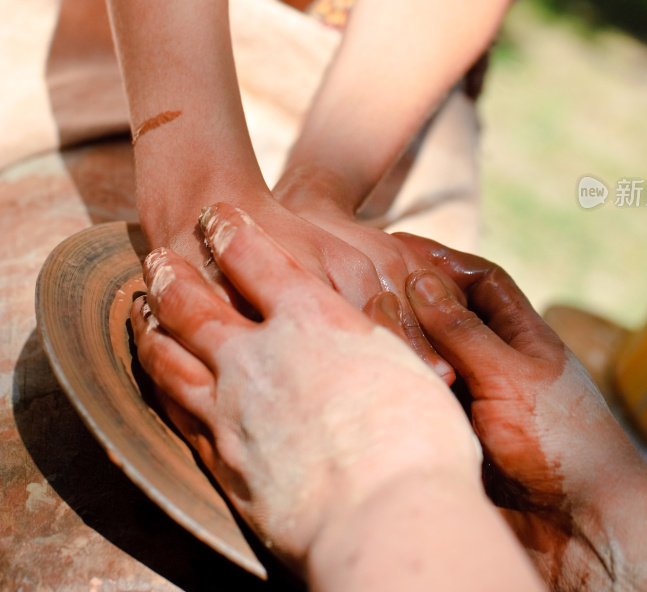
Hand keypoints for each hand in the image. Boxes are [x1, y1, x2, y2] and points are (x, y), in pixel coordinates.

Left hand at [130, 204, 482, 571]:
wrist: (388, 518)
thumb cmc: (418, 440)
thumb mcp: (409, 368)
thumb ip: (382, 339)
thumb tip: (375, 324)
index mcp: (313, 319)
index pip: (255, 259)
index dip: (230, 231)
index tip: (216, 214)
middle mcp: (261, 355)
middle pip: (195, 302)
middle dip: (173, 274)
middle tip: (158, 260)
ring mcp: (232, 407)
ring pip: (169, 355)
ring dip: (151, 327)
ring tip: (141, 311)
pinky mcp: (221, 458)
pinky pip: (175, 410)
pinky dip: (160, 384)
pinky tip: (160, 381)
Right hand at [397, 234, 646, 589]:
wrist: (579, 527)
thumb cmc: (560, 443)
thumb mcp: (510, 375)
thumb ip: (462, 330)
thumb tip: (420, 280)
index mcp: (522, 335)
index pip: (482, 279)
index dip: (444, 258)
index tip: (400, 244)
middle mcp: (496, 360)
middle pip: (449, 314)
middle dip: (413, 298)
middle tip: (368, 284)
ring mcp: (476, 396)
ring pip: (430, 354)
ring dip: (402, 341)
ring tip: (363, 324)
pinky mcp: (457, 431)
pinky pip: (421, 395)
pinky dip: (400, 380)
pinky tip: (372, 370)